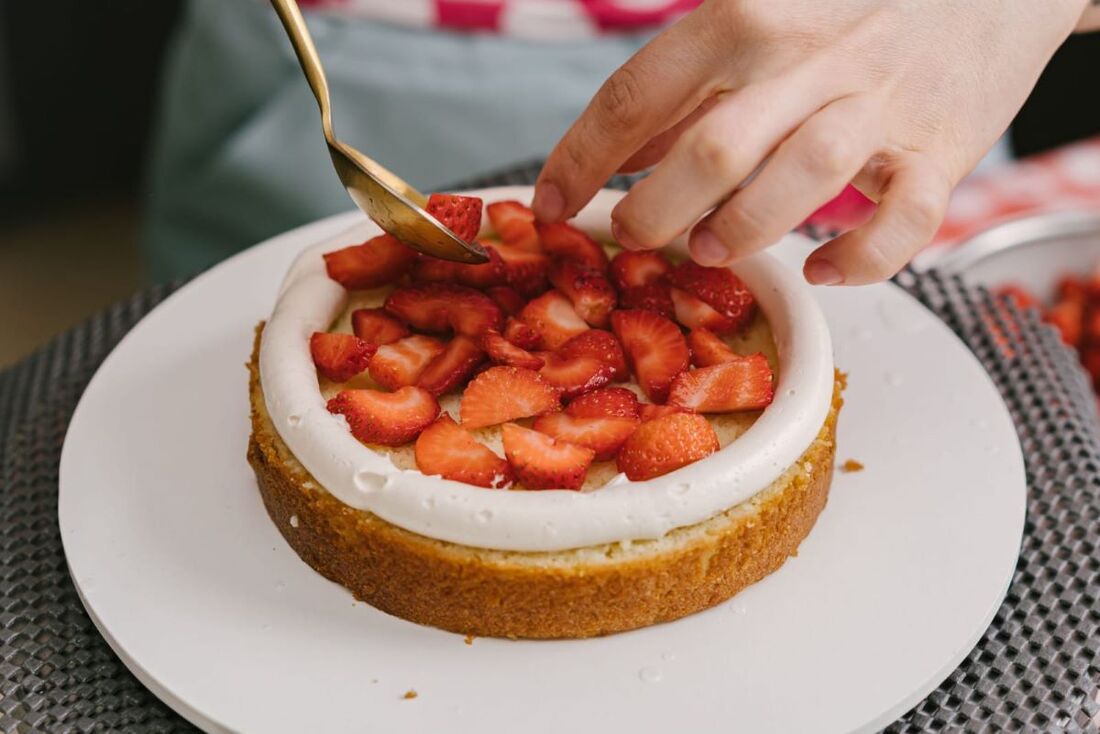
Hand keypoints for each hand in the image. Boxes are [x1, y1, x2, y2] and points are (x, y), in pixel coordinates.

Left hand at [533, 0, 1085, 283]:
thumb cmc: (854, 9)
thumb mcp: (759, 22)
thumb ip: (688, 88)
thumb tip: (619, 158)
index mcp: (746, 17)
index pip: (636, 96)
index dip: (579, 161)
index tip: (550, 207)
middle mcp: (810, 57)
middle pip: (711, 151)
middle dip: (654, 212)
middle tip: (638, 237)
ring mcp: (880, 104)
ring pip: (799, 183)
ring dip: (741, 234)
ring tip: (710, 248)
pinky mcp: (941, 149)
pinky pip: (900, 223)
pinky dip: (855, 261)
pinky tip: (819, 268)